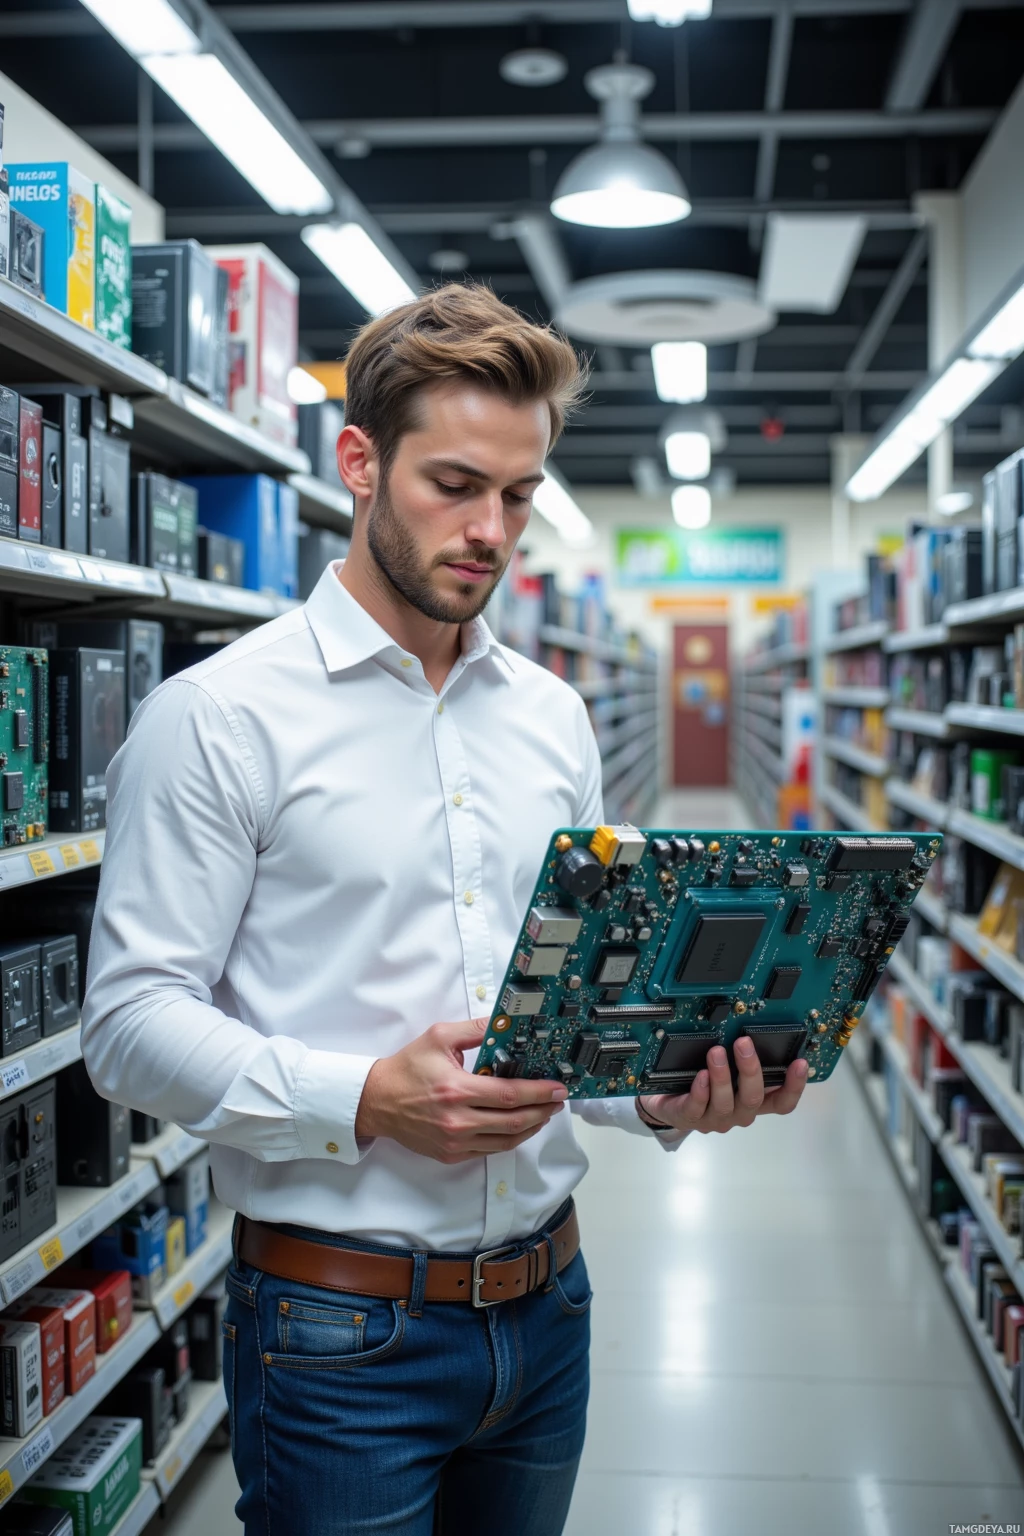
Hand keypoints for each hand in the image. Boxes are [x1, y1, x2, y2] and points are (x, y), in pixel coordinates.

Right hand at [355, 1016, 567, 1163]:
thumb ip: (474, 1029)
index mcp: (457, 1090)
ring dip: (531, 1127)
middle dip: (543, 1111)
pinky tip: (519, 1126)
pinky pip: (490, 1150)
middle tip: (558, 1101)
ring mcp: (454, 1141)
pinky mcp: (451, 1153)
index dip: (539, 1092)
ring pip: (506, 1140)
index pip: (509, 1095)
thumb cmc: (407, 1068)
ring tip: (544, 1113)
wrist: (377, 1101)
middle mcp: (457, 1120)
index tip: (557, 1088)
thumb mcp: (439, 1037)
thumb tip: (504, 1022)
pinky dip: (509, 1139)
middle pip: (514, 1121)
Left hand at [638, 1035, 808, 1134]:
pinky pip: (697, 1107)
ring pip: (725, 1103)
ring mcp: (715, 1119)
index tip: (800, 1063)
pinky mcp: (690, 1118)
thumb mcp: (731, 1074)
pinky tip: (700, 1076)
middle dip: (750, 1070)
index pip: (782, 1102)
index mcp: (753, 1102)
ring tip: (716, 1053)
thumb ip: (745, 1062)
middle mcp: (738, 1113)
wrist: (671, 1104)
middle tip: (744, 1044)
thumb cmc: (706, 1087)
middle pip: (753, 1099)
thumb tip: (754, 1033)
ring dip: (722, 1077)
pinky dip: (700, 1091)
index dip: (794, 1086)